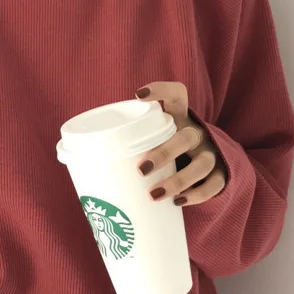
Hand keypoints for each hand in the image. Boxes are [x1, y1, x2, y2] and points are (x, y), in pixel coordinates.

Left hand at [135, 82, 226, 206]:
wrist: (210, 170)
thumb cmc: (167, 155)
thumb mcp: (153, 142)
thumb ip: (127, 144)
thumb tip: (74, 157)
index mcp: (179, 121)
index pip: (177, 95)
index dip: (161, 90)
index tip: (139, 95)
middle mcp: (196, 134)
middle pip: (187, 135)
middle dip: (165, 152)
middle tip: (142, 169)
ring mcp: (210, 154)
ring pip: (202, 163)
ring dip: (179, 179)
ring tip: (154, 195)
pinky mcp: (220, 174)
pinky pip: (213, 184)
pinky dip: (197, 195)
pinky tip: (178, 202)